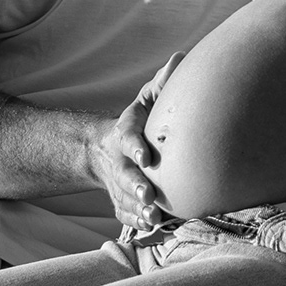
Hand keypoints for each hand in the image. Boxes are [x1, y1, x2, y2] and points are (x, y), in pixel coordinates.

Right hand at [86, 92, 165, 230]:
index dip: (135, 147)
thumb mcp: (146, 100)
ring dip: (137, 210)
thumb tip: (180, 57)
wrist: (105, 150)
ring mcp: (117, 183)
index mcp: (124, 132)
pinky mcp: (120, 201)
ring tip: (154, 217)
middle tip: (148, 195)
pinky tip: (153, 228)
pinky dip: (137, 222)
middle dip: (134, 185)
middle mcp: (118, 160)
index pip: (127, 137)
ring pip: (124, 198)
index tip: (146, 157)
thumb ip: (161, 84)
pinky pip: (125, 214)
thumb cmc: (138, 123)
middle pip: (123, 174)